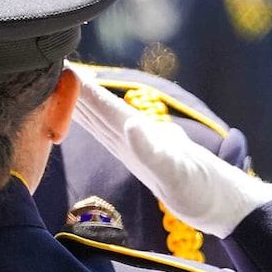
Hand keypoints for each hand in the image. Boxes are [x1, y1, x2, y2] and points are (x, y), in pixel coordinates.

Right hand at [66, 71, 271, 238]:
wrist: (225, 204)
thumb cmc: (204, 190)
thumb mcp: (178, 175)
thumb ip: (153, 151)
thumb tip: (129, 123)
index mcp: (144, 134)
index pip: (106, 107)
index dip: (82, 89)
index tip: (60, 68)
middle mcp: (139, 135)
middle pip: (100, 108)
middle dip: (73, 90)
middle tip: (46, 69)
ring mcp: (139, 146)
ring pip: (102, 120)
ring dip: (80, 104)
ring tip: (56, 88)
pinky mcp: (140, 159)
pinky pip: (109, 137)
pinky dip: (93, 124)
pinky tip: (86, 119)